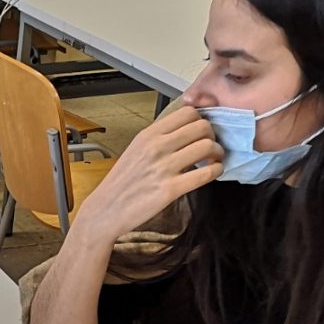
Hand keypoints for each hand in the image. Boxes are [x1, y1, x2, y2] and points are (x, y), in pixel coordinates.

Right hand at [72, 106, 223, 243]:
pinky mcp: (170, 189)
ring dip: (217, 153)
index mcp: (148, 135)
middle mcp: (156, 147)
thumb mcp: (135, 151)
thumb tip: (187, 131)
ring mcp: (163, 168)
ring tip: (213, 160)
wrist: (105, 211)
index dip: (201, 120)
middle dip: (213, 135)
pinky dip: (216, 170)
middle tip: (210, 147)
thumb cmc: (121, 184)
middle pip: (202, 126)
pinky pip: (206, 173)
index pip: (188, 113)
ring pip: (208, 146)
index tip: (201, 132)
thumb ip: (159, 139)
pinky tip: (212, 173)